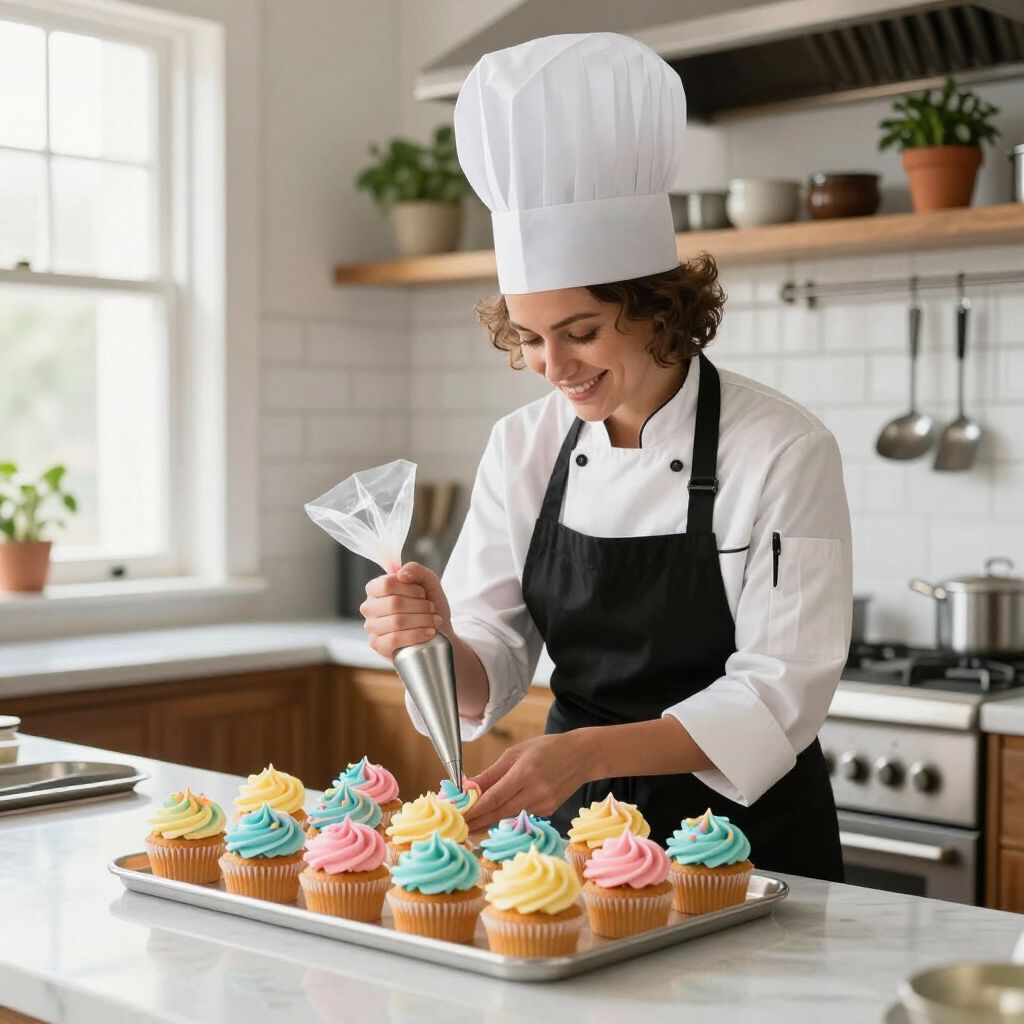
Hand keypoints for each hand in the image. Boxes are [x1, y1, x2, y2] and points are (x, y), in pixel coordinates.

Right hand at [360, 561, 451, 660]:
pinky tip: (429, 632)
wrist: (440, 633)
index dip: (411, 589)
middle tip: (432, 609)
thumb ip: (416, 570)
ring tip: (434, 621)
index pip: (388, 584)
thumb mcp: (428, 582)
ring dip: (423, 620)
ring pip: (397, 622)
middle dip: (421, 606)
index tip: (423, 594)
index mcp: (375, 589)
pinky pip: (395, 639)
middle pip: (394, 603)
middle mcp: (369, 607)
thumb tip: (401, 574)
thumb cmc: (430, 606)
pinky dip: (417, 635)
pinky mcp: (378, 646)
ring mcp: (371, 628)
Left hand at [463, 730, 595, 831]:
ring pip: (510, 816)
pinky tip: (498, 814)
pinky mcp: (549, 811)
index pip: (494, 798)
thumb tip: (468, 787)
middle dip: (478, 821)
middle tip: (461, 827)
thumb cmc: (546, 749)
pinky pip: (523, 814)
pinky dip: (508, 814)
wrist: (582, 756)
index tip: (459, 816)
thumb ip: (492, 773)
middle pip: (500, 812)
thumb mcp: (516, 753)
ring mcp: (544, 804)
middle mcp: (535, 791)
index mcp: (525, 772)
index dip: (475, 810)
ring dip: (490, 820)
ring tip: (473, 823)